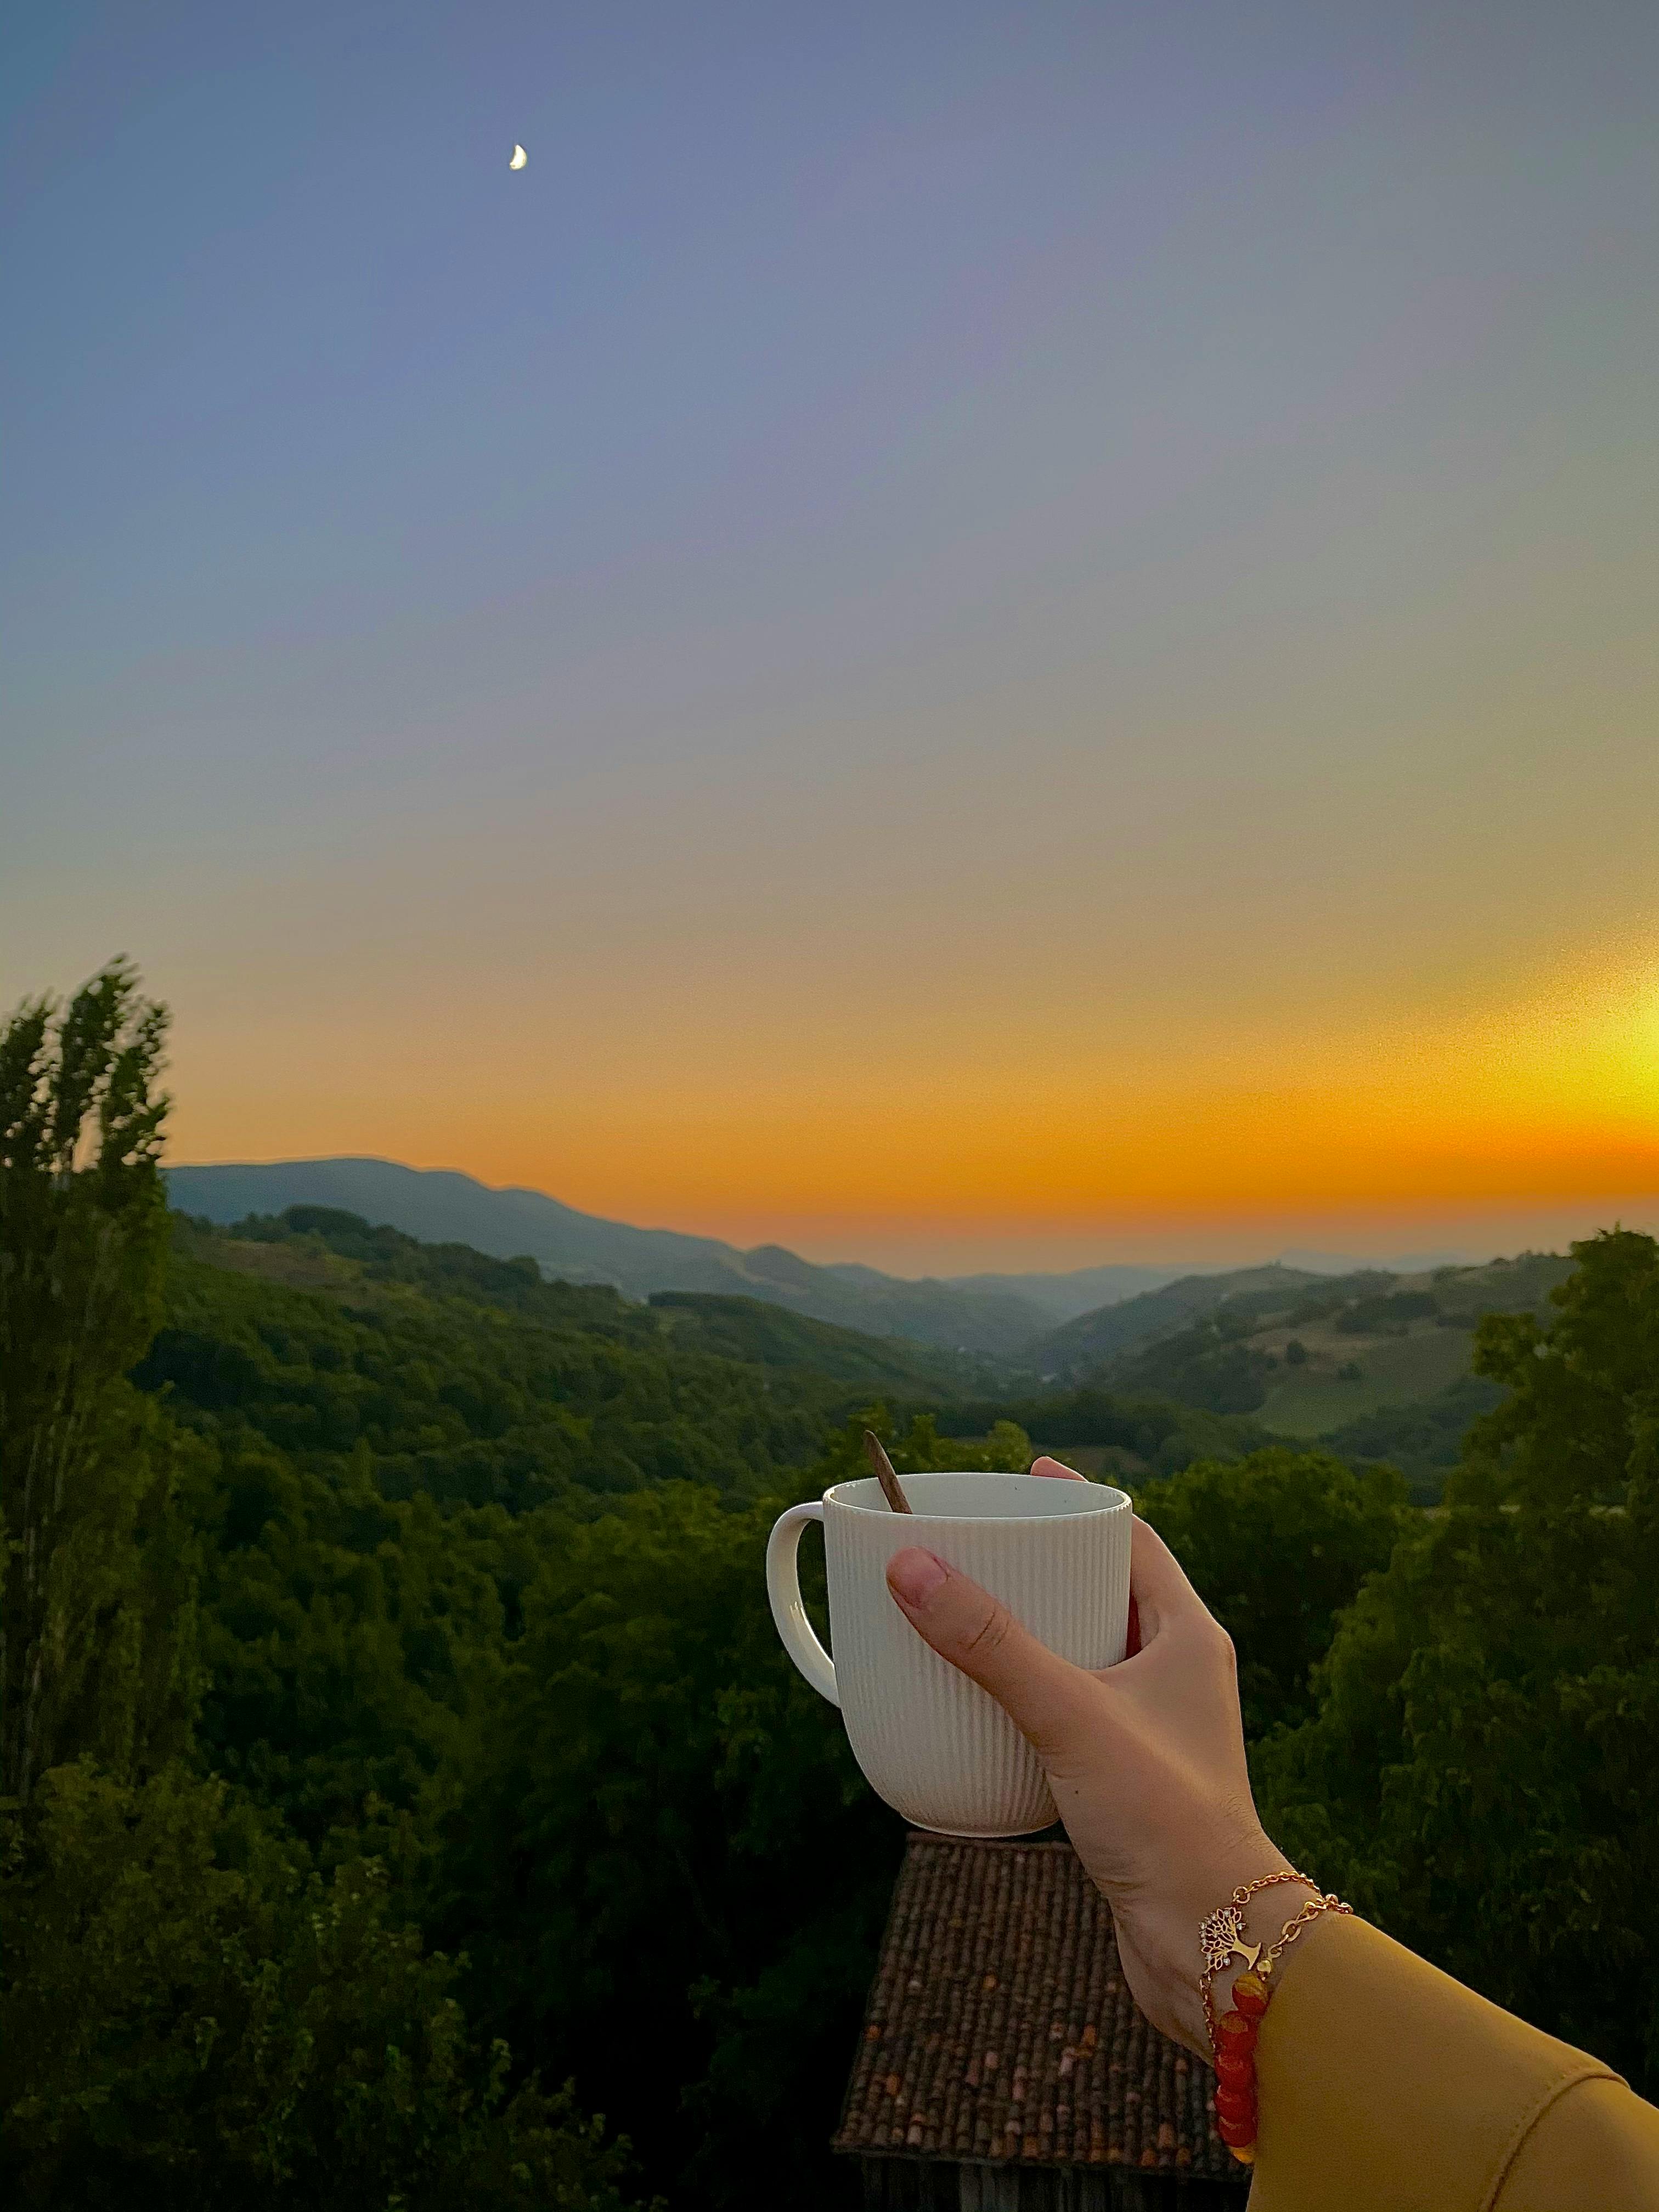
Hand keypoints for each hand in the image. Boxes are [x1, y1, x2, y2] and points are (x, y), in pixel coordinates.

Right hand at [884, 1459, 1310, 2052]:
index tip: (1030, 1477)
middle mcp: (1178, 1676)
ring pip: (1086, 1658)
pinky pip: (1070, 1717)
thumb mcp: (1069, 1714)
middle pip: (1106, 1593)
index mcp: (1188, 1637)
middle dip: (1046, 1568)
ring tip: (967, 1618)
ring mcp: (1154, 1731)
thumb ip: (992, 1643)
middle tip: (981, 1547)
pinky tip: (981, 1709)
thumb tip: (913, 1569)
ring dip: (1032, 1637)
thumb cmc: (1166, 1822)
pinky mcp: (1127, 1783)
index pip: (1134, 1540)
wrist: (1213, 1945)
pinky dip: (1026, 1701)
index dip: (1081, 1504)